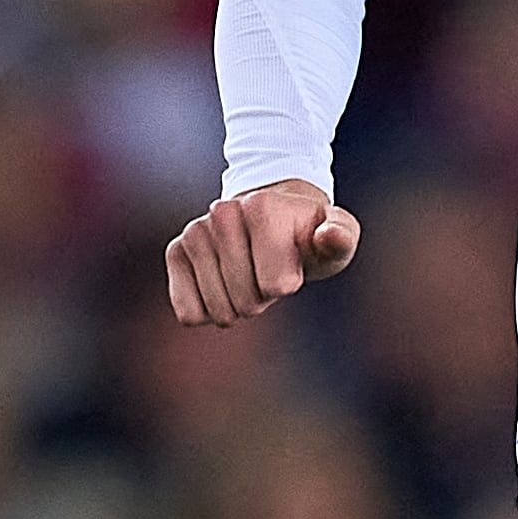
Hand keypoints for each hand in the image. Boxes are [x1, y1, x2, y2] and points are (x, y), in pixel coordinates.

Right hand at [165, 180, 359, 326]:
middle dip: (262, 298)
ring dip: (237, 305)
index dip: (288, 285)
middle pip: (246, 302)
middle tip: (268, 270)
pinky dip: (208, 311)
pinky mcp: (176, 252)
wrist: (272, 216)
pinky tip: (221, 284)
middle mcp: (223, 213)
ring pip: (218, 310)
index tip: (292, 262)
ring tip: (247, 273)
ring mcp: (195, 232)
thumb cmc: (308, 233)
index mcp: (262, 207)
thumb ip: (341, 237)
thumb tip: (330, 237)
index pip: (276, 286)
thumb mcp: (337, 234)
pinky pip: (189, 312)